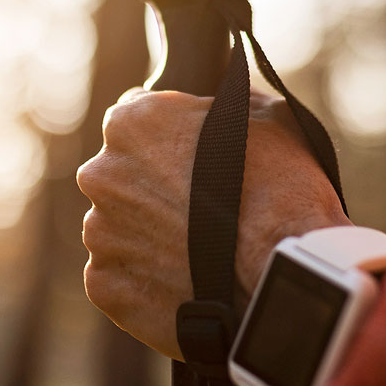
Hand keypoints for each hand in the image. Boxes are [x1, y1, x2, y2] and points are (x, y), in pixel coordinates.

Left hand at [77, 89, 350, 359]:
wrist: (282, 275)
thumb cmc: (285, 190)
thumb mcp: (270, 118)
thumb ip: (226, 104)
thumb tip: (223, 98)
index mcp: (133, 123)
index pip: (135, 121)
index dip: (168, 140)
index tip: (191, 160)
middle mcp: (102, 173)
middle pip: (121, 177)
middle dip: (152, 189)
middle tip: (198, 211)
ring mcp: (100, 233)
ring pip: (119, 229)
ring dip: (148, 236)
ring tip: (198, 255)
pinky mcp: (106, 286)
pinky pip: (120, 279)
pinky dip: (147, 282)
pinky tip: (186, 284)